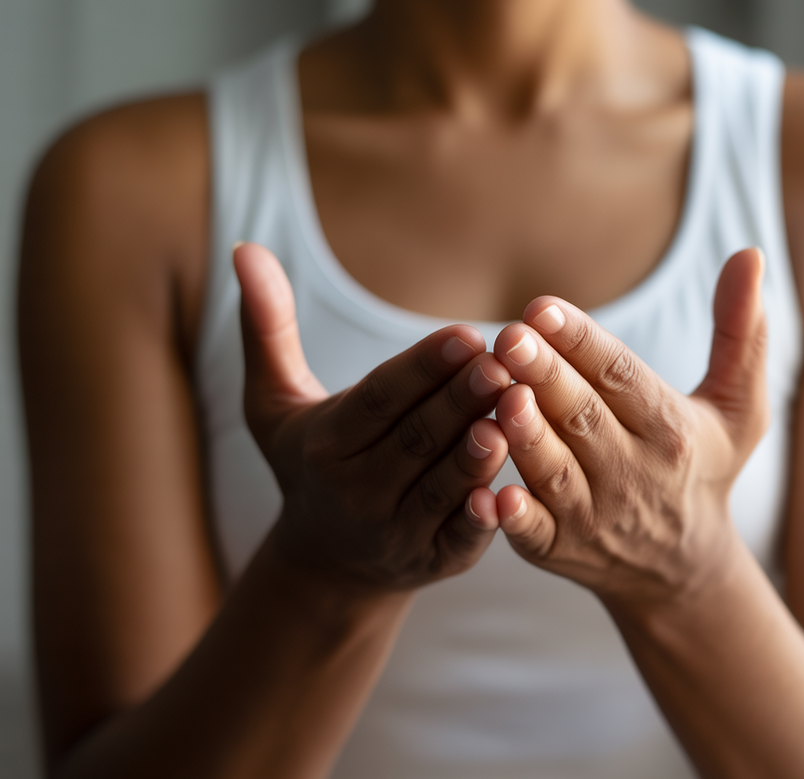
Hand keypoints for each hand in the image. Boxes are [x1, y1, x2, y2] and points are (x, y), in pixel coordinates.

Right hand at [234, 243, 510, 591]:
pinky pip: (459, 540)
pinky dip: (483, 520)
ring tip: (515, 410)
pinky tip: (510, 492)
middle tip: (505, 360)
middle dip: (461, 399)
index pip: (377, 401)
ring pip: (442, 487)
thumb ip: (266, 327)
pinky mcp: (432, 563)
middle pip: (416, 439)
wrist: (326, 560)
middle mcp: (356, 492)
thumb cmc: (308, 461)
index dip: (420, 369)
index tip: (464, 334)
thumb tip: (243, 248)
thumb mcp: (274, 400)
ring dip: (479, 452)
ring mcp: (395, 532)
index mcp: (324, 446)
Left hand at [481, 248, 768, 606]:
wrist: (682, 571)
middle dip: (547, 377)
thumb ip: (740, 333)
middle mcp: (634, 474)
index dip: (582, 341)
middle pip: (584, 418)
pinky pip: (533, 535)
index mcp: (671, 430)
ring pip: (555, 471)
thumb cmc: (701, 469)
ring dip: (528, 437)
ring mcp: (594, 516)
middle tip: (509, 337)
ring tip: (501, 396)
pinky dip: (510, 518)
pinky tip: (487, 495)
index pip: (622, 377)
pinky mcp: (560, 550)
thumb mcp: (738, 407)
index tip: (542, 307)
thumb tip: (751, 253)